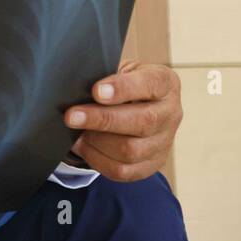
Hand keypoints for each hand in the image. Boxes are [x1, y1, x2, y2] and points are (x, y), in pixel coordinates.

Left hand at [62, 61, 182, 180]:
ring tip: (75, 132)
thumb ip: (104, 75)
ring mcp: (164, 142)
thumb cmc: (121, 84)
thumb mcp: (118, 69)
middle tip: (71, 116)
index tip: (96, 91)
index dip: (123, 88)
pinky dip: (96, 159)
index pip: (150, 84)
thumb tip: (76, 87)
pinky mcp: (151, 164)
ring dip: (96, 142)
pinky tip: (82, 145)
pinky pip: (123, 171)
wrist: (135, 105)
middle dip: (102, 120)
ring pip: (131, 150)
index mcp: (165, 83)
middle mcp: (170, 113)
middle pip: (142, 122)